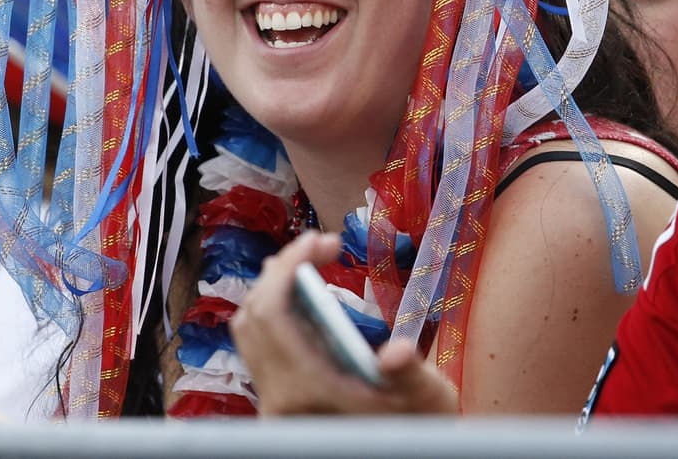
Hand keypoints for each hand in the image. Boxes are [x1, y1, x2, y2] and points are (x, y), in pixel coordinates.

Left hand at [230, 231, 457, 415]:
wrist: (410, 452)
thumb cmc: (422, 427)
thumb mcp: (428, 400)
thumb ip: (409, 374)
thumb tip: (397, 352)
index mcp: (308, 393)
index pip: (272, 314)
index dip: (289, 268)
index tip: (319, 240)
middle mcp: (279, 400)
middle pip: (254, 316)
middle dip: (283, 272)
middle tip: (321, 245)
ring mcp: (274, 403)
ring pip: (250, 330)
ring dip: (275, 290)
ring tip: (311, 265)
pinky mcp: (278, 402)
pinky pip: (259, 346)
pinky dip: (276, 313)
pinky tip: (308, 300)